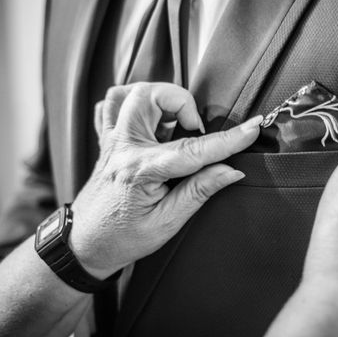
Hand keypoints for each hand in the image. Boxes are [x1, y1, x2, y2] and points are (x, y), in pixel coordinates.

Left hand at [69, 82, 261, 278]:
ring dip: (158, 98)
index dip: (228, 139)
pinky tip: (149, 118)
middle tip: (195, 128)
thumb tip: (230, 171)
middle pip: (150, 97)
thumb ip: (199, 191)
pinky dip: (131, 101)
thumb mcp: (167, 223)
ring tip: (174, 120)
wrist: (84, 244)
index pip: (194, 149)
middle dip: (182, 103)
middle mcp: (123, 149)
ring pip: (129, 92)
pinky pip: (111, 104)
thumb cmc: (123, 238)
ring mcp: (112, 142)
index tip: (253, 127)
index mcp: (142, 171)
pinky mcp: (107, 141)